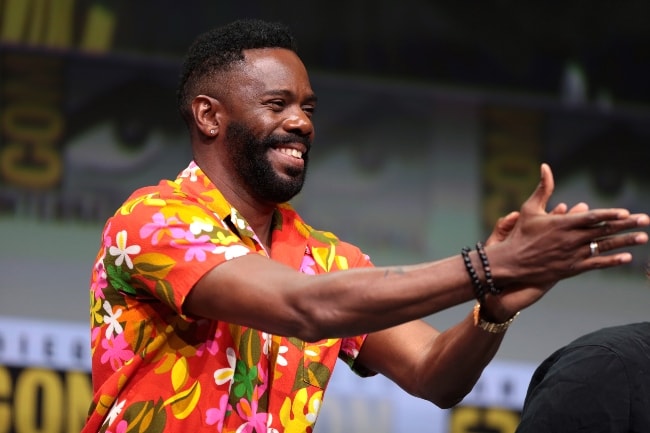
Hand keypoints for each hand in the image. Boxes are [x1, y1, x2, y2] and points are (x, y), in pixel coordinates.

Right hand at [482, 163, 648, 319]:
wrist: (512, 263)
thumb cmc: (520, 234)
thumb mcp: (529, 208)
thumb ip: (543, 188)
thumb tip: (545, 166)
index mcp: (562, 224)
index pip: (591, 217)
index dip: (610, 215)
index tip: (626, 212)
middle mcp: (570, 239)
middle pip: (604, 231)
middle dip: (627, 225)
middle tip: (646, 220)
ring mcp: (572, 255)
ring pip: (604, 247)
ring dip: (626, 242)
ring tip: (643, 237)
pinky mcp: (572, 268)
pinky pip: (596, 264)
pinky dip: (612, 261)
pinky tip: (627, 258)